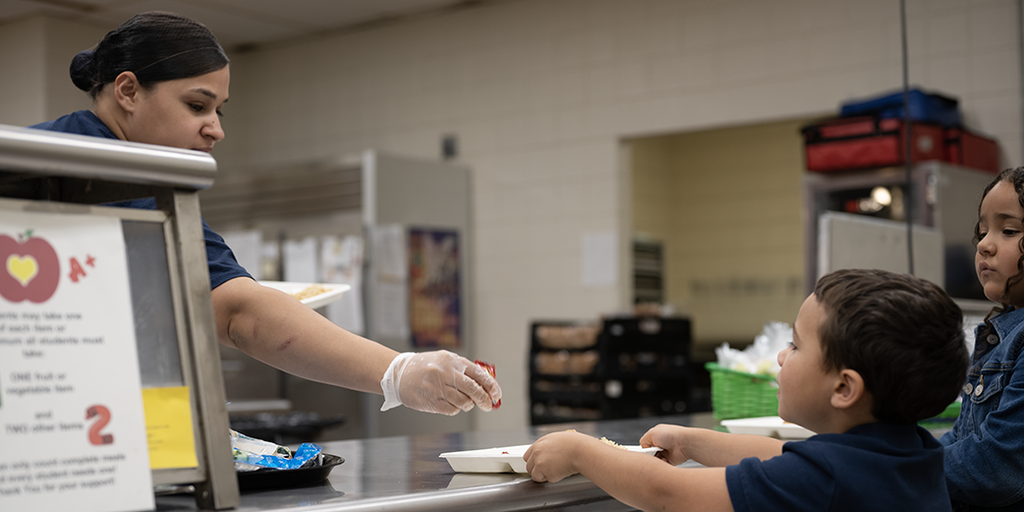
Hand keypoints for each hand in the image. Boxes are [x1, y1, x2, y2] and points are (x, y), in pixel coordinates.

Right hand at [380, 350, 501, 414]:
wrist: (398, 373)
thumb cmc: (425, 366)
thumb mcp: (445, 360)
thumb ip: (463, 370)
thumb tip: (485, 385)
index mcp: (452, 361)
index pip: (478, 374)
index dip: (491, 386)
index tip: (496, 395)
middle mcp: (445, 373)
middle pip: (473, 390)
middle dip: (484, 399)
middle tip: (488, 405)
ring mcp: (437, 387)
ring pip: (463, 402)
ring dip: (469, 405)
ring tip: (467, 403)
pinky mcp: (430, 400)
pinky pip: (451, 410)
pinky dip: (455, 409)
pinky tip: (452, 404)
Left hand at [524, 431, 585, 482]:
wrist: (581, 451)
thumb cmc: (577, 445)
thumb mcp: (560, 439)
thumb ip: (551, 446)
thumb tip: (552, 451)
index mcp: (541, 442)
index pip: (529, 454)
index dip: (534, 461)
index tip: (539, 464)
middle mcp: (537, 450)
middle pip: (529, 465)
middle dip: (537, 469)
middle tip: (547, 470)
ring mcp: (539, 461)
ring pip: (533, 474)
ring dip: (542, 475)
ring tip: (554, 471)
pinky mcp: (543, 471)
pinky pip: (541, 479)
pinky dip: (548, 479)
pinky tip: (557, 473)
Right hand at [639, 424, 690, 465]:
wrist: (685, 443)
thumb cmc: (671, 435)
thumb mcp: (651, 433)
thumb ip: (643, 441)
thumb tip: (644, 449)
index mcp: (657, 435)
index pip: (646, 443)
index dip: (644, 448)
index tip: (642, 452)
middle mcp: (661, 443)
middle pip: (649, 452)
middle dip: (649, 455)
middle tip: (650, 454)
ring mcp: (666, 452)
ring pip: (655, 460)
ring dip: (655, 460)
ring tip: (658, 457)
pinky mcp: (670, 460)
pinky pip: (662, 465)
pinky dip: (661, 464)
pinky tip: (664, 460)